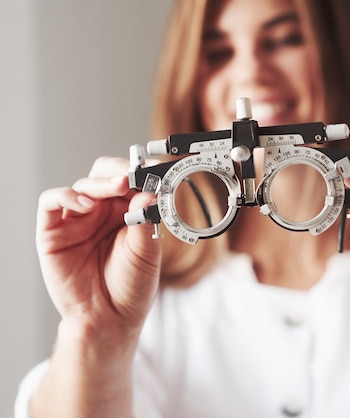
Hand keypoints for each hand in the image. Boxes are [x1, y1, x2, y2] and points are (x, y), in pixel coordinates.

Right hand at [36, 157, 161, 338]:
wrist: (110, 319)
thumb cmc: (131, 286)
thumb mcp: (147, 252)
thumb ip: (146, 221)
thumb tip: (149, 192)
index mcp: (127, 212)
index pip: (129, 181)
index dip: (139, 173)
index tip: (154, 169)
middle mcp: (101, 212)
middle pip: (104, 176)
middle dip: (118, 171)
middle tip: (132, 175)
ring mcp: (76, 220)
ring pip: (82, 185)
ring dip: (100, 183)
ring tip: (117, 187)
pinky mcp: (53, 232)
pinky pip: (51, 202)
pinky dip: (67, 196)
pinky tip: (85, 204)